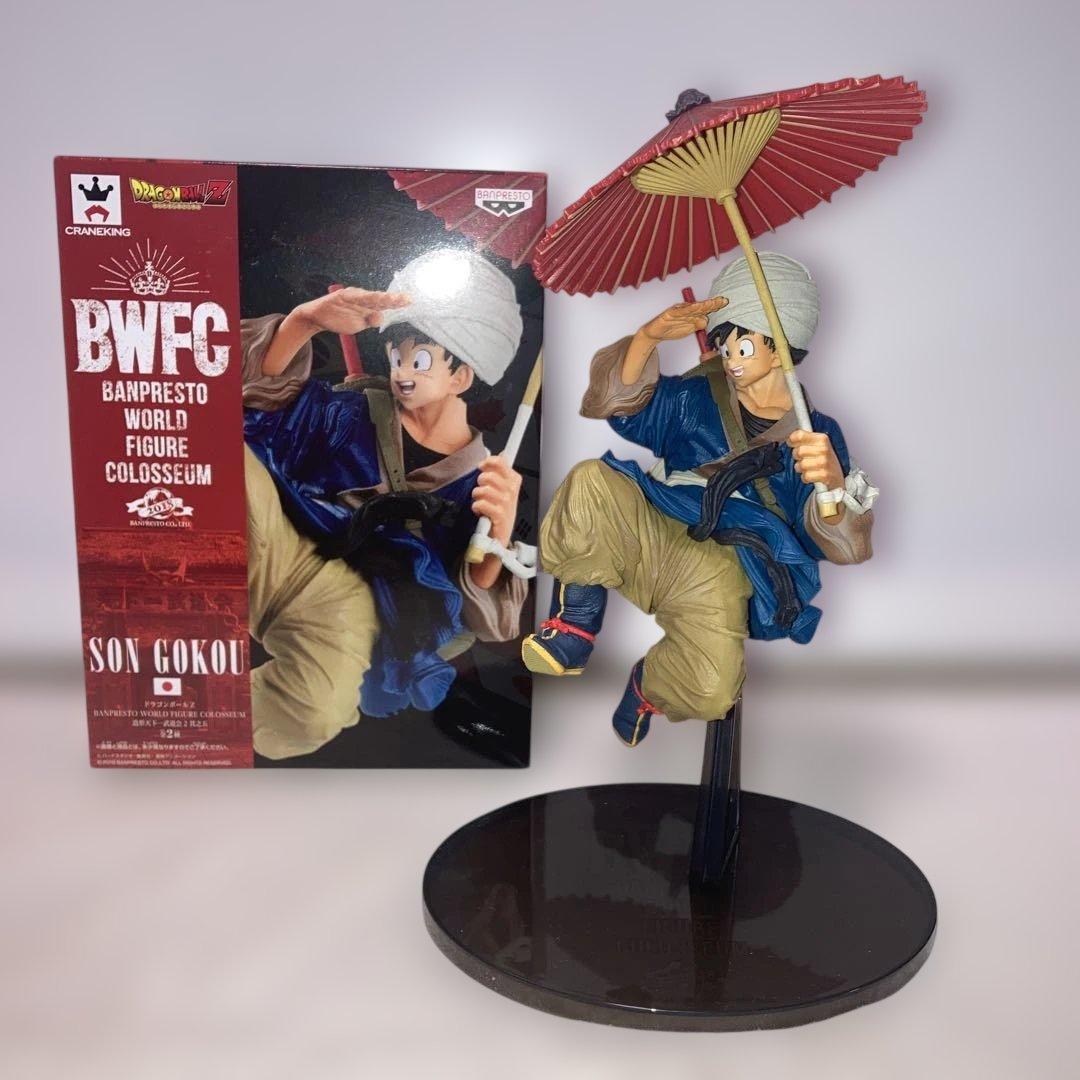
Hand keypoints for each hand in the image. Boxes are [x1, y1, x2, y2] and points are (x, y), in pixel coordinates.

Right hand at [295, 287, 410, 335]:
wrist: (319, 316)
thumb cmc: (341, 318)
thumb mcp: (359, 324)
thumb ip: (370, 320)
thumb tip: (380, 318)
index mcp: (369, 304)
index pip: (386, 303)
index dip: (397, 302)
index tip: (410, 301)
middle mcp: (363, 298)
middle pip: (381, 299)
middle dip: (393, 299)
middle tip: (406, 299)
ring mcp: (354, 296)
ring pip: (369, 297)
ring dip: (380, 297)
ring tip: (392, 299)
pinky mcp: (342, 296)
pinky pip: (353, 297)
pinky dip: (361, 297)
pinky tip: (368, 297)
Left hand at [471, 455, 521, 544]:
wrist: (501, 535)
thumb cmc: (500, 511)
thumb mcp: (504, 489)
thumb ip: (500, 472)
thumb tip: (500, 455)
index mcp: (514, 480)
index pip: (500, 462)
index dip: (488, 462)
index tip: (482, 466)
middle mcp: (511, 490)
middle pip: (488, 476)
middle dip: (480, 483)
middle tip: (482, 491)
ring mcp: (506, 502)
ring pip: (482, 489)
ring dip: (477, 497)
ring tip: (482, 502)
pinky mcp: (499, 514)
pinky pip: (480, 503)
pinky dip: (476, 507)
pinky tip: (480, 511)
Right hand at [638, 296, 727, 342]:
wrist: (655, 333)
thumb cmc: (671, 329)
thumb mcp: (688, 329)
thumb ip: (697, 325)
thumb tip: (705, 321)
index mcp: (692, 313)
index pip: (705, 309)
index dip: (714, 305)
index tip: (724, 302)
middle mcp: (686, 309)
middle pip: (701, 306)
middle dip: (712, 303)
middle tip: (722, 301)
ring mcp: (678, 310)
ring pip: (692, 307)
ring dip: (702, 305)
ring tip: (712, 303)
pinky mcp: (670, 313)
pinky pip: (680, 311)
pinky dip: (688, 309)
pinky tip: (695, 307)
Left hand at [788, 430, 844, 489]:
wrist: (836, 477)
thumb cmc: (824, 460)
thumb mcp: (818, 445)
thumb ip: (805, 439)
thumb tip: (790, 437)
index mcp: (822, 439)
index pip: (799, 435)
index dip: (792, 440)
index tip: (791, 443)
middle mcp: (824, 449)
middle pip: (798, 451)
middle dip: (797, 457)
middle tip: (805, 459)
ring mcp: (824, 462)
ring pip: (799, 465)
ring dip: (801, 469)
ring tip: (809, 468)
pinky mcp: (824, 475)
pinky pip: (805, 476)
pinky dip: (806, 478)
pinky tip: (812, 475)